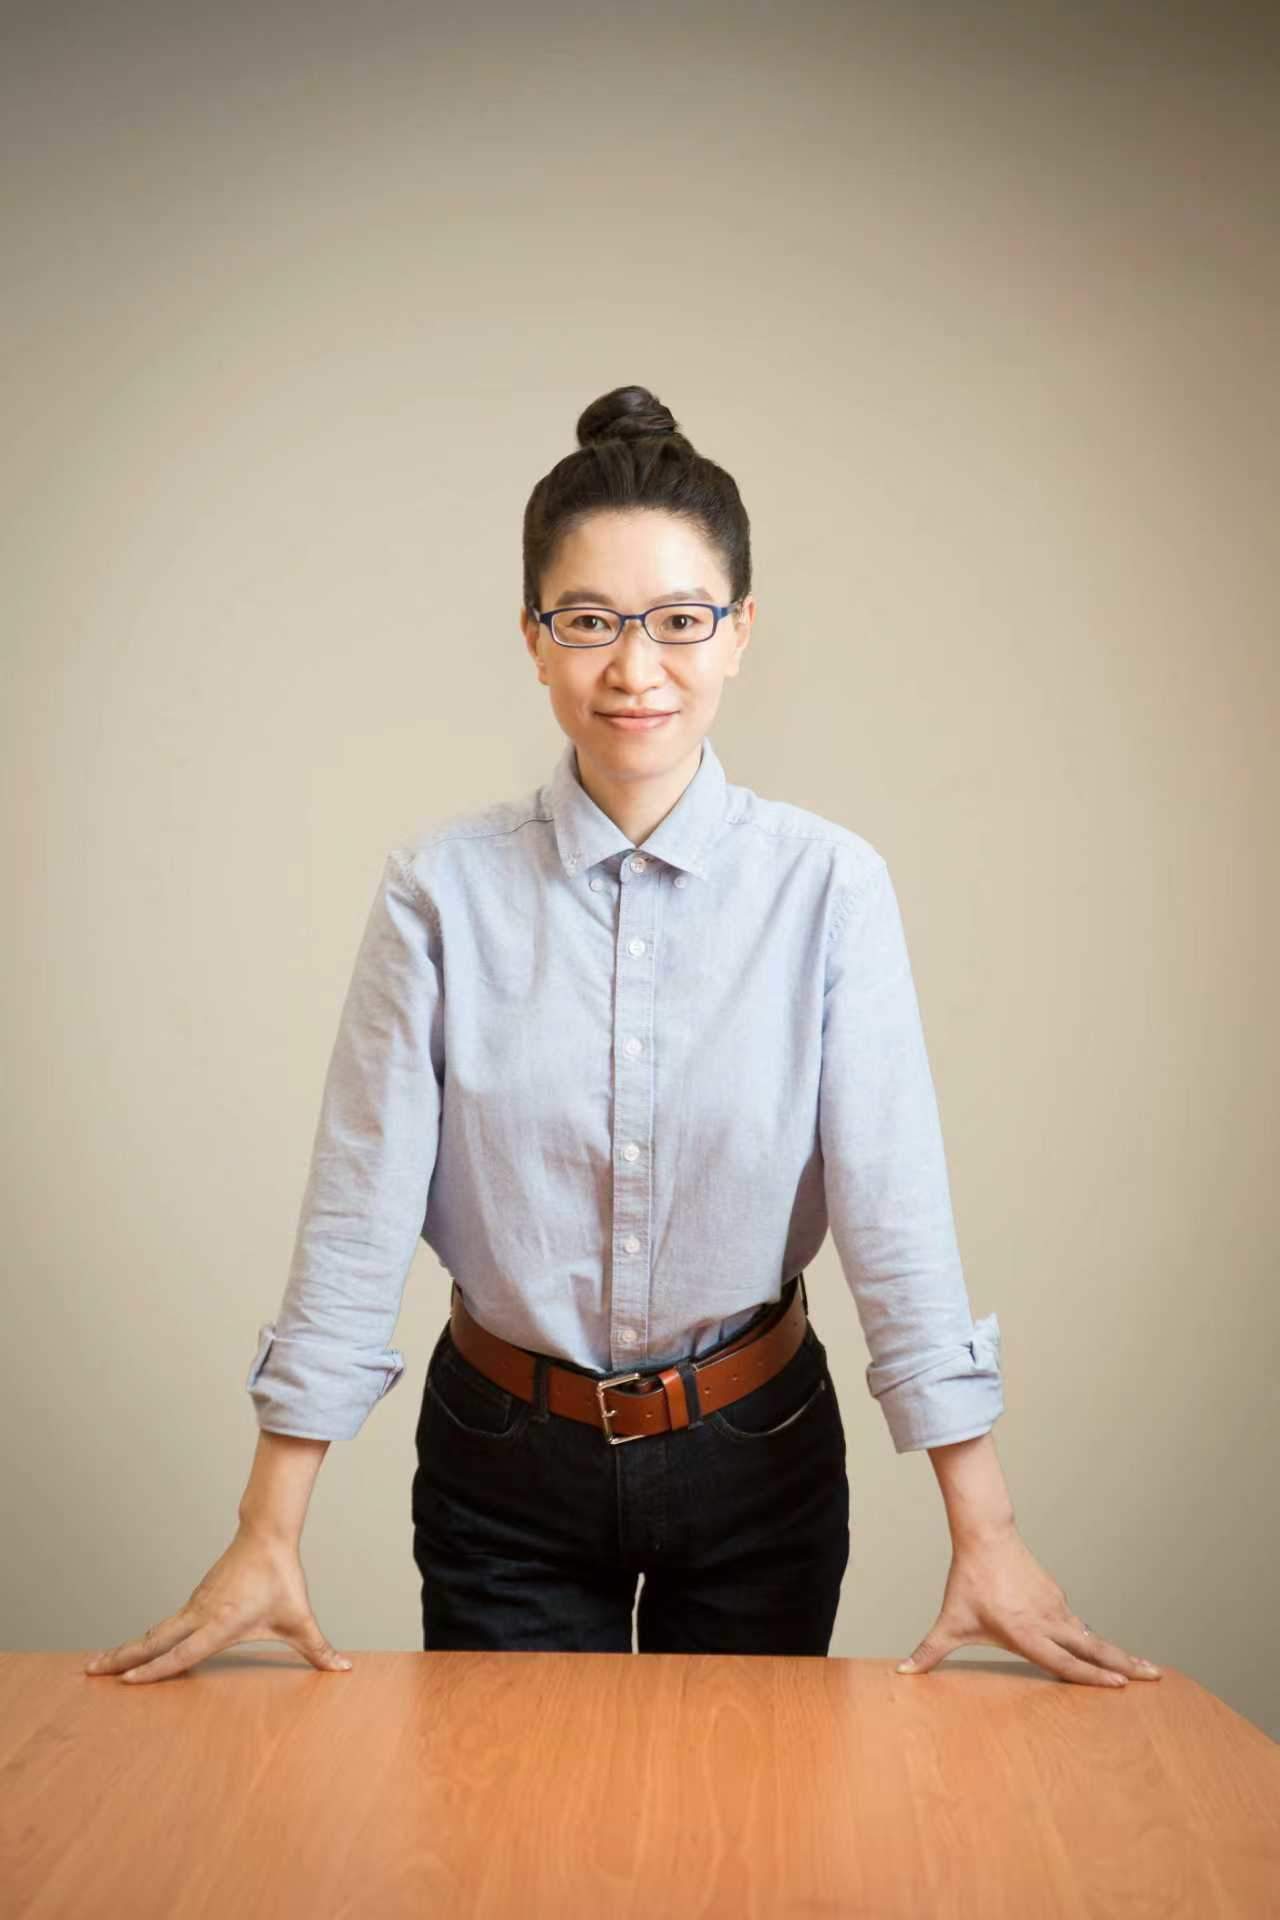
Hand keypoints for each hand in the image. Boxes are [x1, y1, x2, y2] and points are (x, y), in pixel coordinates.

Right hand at [82, 1524, 352, 1684]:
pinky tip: (130, 1652)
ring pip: (155, 1631)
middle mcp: (200, 1614)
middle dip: (122, 1659)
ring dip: (126, 1649)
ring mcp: (193, 1606)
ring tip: (96, 1667)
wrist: (266, 1535)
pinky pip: (164, 1625)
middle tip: (89, 1673)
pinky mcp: (194, 1602)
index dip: (157, 1669)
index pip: (184, 1651)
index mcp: (222, 1622)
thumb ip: (319, 1649)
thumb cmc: (282, 1578)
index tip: (127, 1681)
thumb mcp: (300, 1619)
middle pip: (154, 1640)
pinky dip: (143, 1640)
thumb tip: (344, 1668)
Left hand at [895, 1526, 1162, 1687]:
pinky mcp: (1058, 1596)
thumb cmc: (968, 1582)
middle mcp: (1048, 1621)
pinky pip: (1079, 1624)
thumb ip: (929, 1652)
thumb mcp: (950, 1621)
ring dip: (1117, 1653)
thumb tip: (904, 1673)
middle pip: (1093, 1648)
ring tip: (1144, 1670)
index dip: (1090, 1677)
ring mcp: (1057, 1607)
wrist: (986, 1536)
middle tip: (1155, 1677)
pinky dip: (1096, 1640)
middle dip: (1124, 1665)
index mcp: (1026, 1632)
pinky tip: (1107, 1651)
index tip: (1119, 1687)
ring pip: (1091, 1636)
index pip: (1063, 1661)